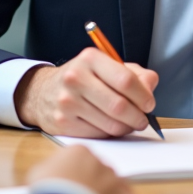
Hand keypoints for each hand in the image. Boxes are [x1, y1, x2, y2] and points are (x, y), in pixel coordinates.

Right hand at [15, 47, 159, 136]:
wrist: (42, 92)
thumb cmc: (83, 78)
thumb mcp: (107, 66)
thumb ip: (135, 74)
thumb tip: (150, 87)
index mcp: (91, 58)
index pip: (126, 80)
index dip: (143, 96)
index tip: (149, 104)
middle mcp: (76, 78)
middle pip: (120, 106)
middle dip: (138, 117)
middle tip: (143, 120)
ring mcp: (67, 101)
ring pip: (111, 124)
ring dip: (126, 128)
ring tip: (128, 124)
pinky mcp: (62, 122)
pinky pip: (98, 134)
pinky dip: (110, 133)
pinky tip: (109, 126)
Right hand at [29, 145, 135, 193]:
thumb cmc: (48, 191)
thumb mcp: (39, 172)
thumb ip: (51, 166)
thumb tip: (53, 171)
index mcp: (80, 151)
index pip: (83, 159)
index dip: (77, 173)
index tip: (72, 183)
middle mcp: (101, 161)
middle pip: (99, 171)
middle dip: (93, 183)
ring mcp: (115, 178)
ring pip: (114, 185)